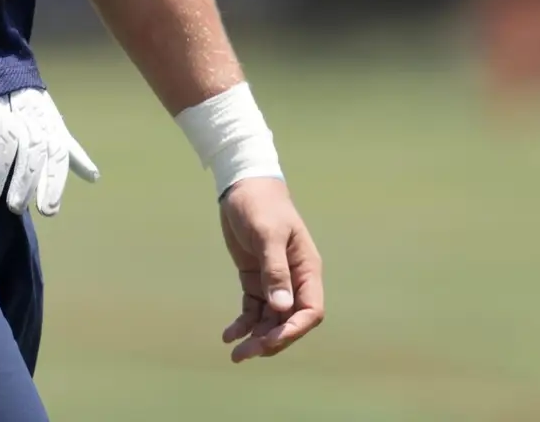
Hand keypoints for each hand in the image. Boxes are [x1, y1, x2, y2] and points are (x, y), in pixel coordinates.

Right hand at [0, 87, 101, 215]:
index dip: (54, 180)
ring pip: (5, 137)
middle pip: (32, 147)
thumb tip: (94, 177)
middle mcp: (28, 110)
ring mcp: (0, 102)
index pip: (57, 150)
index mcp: (47, 119)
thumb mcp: (50, 124)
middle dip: (25, 180)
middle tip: (15, 208)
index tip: (48, 210)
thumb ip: (68, 151)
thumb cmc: (27, 102)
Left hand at [218, 178, 323, 362]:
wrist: (242, 187)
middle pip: (289, 321)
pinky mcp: (256, 280)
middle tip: (247, 353)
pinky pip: (253, 309)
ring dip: (256, 337)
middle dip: (271, 339)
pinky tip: (228, 335)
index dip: (294, 329)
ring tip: (235, 353)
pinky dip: (243, 324)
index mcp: (307, 269)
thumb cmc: (261, 205)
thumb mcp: (267, 234)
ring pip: (270, 319)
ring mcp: (275, 282)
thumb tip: (282, 307)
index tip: (271, 340)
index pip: (310, 310)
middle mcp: (294, 280)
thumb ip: (275, 270)